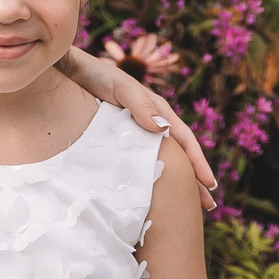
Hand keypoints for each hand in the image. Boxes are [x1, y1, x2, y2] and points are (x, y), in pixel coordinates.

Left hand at [58, 48, 219, 201]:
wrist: (69, 71)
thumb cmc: (97, 75)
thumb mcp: (121, 88)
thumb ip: (141, 106)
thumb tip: (163, 130)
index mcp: (158, 112)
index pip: (185, 141)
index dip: (197, 163)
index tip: (208, 184)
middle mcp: (150, 124)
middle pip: (177, 156)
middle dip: (193, 180)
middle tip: (207, 205)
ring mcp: (133, 134)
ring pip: (158, 162)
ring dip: (172, 182)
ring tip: (182, 207)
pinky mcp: (115, 141)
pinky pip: (136, 163)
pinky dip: (145, 179)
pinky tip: (146, 195)